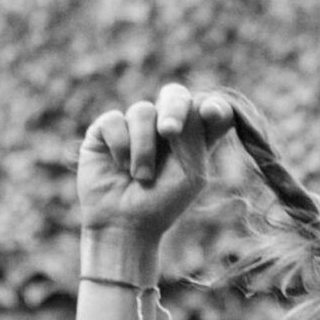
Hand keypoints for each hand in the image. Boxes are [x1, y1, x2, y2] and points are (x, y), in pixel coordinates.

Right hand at [77, 82, 235, 249]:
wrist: (124, 224)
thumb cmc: (163, 203)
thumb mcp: (191, 172)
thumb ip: (194, 136)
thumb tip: (173, 108)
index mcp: (194, 136)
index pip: (209, 107)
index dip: (214, 104)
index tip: (212, 114)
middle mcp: (164, 126)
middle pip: (174, 94)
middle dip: (174, 109)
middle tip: (168, 131)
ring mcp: (134, 126)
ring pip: (142, 111)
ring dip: (143, 148)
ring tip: (140, 176)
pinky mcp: (106, 131)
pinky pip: (114, 120)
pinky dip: (121, 146)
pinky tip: (119, 167)